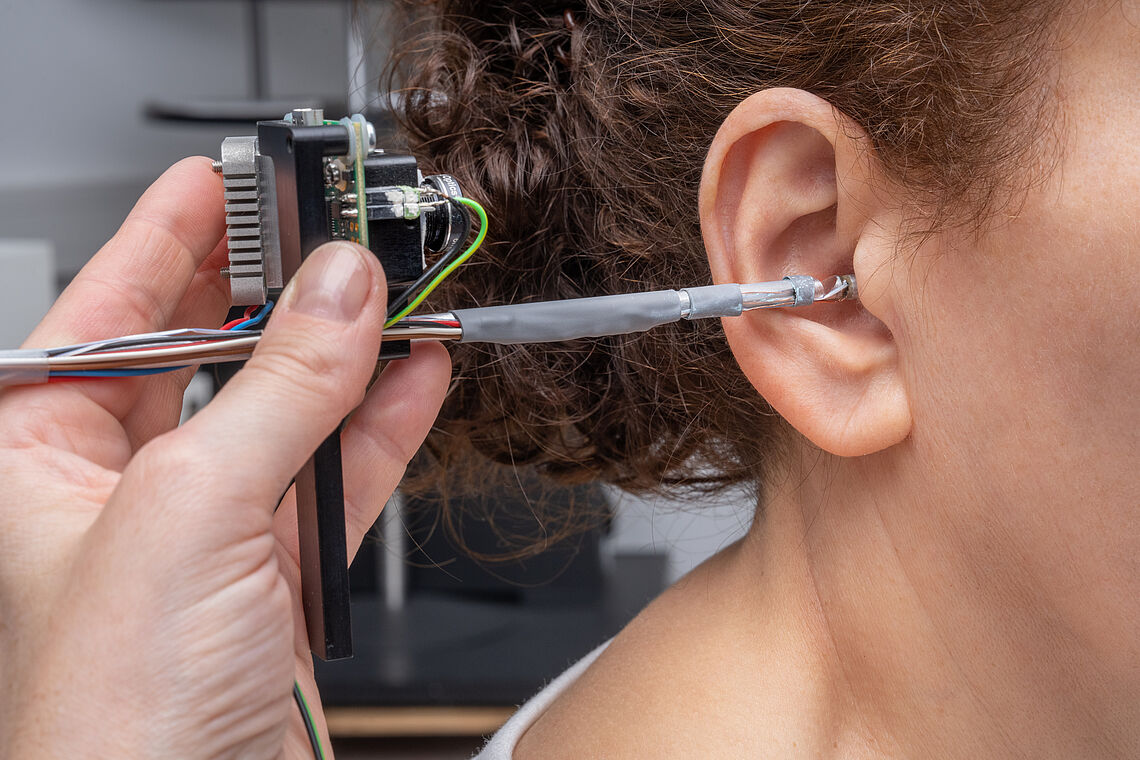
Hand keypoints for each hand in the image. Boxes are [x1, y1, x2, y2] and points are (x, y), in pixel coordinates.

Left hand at [0, 158, 451, 757]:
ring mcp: (208, 526)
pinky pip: (338, 472)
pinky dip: (383, 423)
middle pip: (211, 349)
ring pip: (288, 408)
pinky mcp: (278, 570)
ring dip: (351, 353)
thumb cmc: (109, 718)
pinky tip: (416, 374)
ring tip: (401, 292)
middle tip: (340, 229)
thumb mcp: (189, 511)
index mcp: (38, 451)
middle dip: (282, 289)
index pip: (115, 306)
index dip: (175, 233)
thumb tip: (342, 294)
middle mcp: (118, 483)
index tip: (234, 177)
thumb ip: (277, 391)